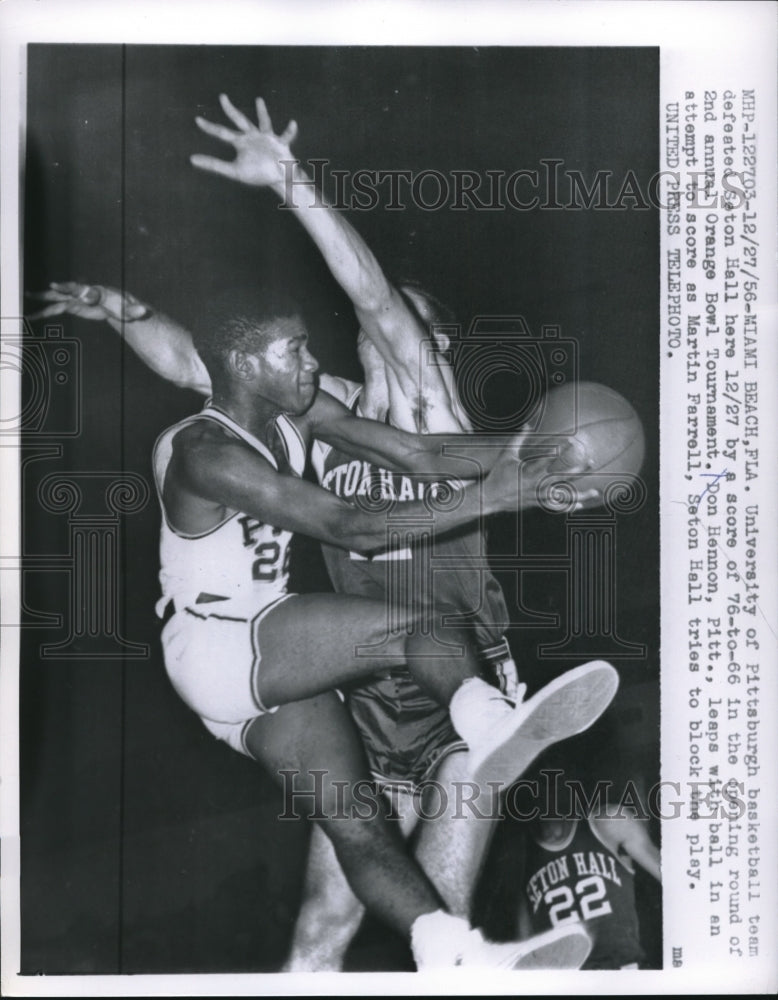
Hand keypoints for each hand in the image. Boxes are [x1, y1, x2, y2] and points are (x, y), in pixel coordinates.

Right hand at [27, 282, 149, 322]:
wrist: (123, 306)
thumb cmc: (127, 308)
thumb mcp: (133, 311)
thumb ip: (135, 311)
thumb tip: (142, 311)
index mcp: (98, 293)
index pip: (81, 290)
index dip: (68, 288)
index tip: (54, 286)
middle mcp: (86, 293)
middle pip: (67, 292)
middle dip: (52, 292)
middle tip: (35, 293)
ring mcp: (79, 299)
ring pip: (59, 299)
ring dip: (43, 301)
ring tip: (26, 301)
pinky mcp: (75, 307)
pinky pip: (59, 308)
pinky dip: (46, 312)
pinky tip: (34, 316)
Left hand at [190, 94, 298, 187]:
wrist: (278, 178)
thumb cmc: (257, 173)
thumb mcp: (234, 170)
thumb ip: (213, 165)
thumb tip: (191, 159)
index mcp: (241, 142)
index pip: (222, 132)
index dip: (210, 127)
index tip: (197, 120)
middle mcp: (252, 136)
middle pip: (239, 120)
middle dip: (230, 110)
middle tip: (221, 97)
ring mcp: (266, 138)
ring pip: (263, 123)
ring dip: (261, 113)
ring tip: (258, 100)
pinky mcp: (281, 144)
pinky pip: (285, 136)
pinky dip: (289, 131)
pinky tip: (292, 124)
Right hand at [485, 433, 600, 511]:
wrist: (489, 498)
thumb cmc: (498, 474)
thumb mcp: (506, 455)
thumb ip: (518, 439)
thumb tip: (527, 424)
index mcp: (529, 471)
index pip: (549, 459)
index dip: (561, 450)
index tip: (572, 441)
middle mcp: (537, 485)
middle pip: (562, 477)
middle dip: (578, 470)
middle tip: (592, 461)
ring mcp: (538, 496)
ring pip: (563, 496)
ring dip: (581, 494)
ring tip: (596, 492)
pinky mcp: (537, 504)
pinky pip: (555, 506)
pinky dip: (567, 506)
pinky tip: (579, 506)